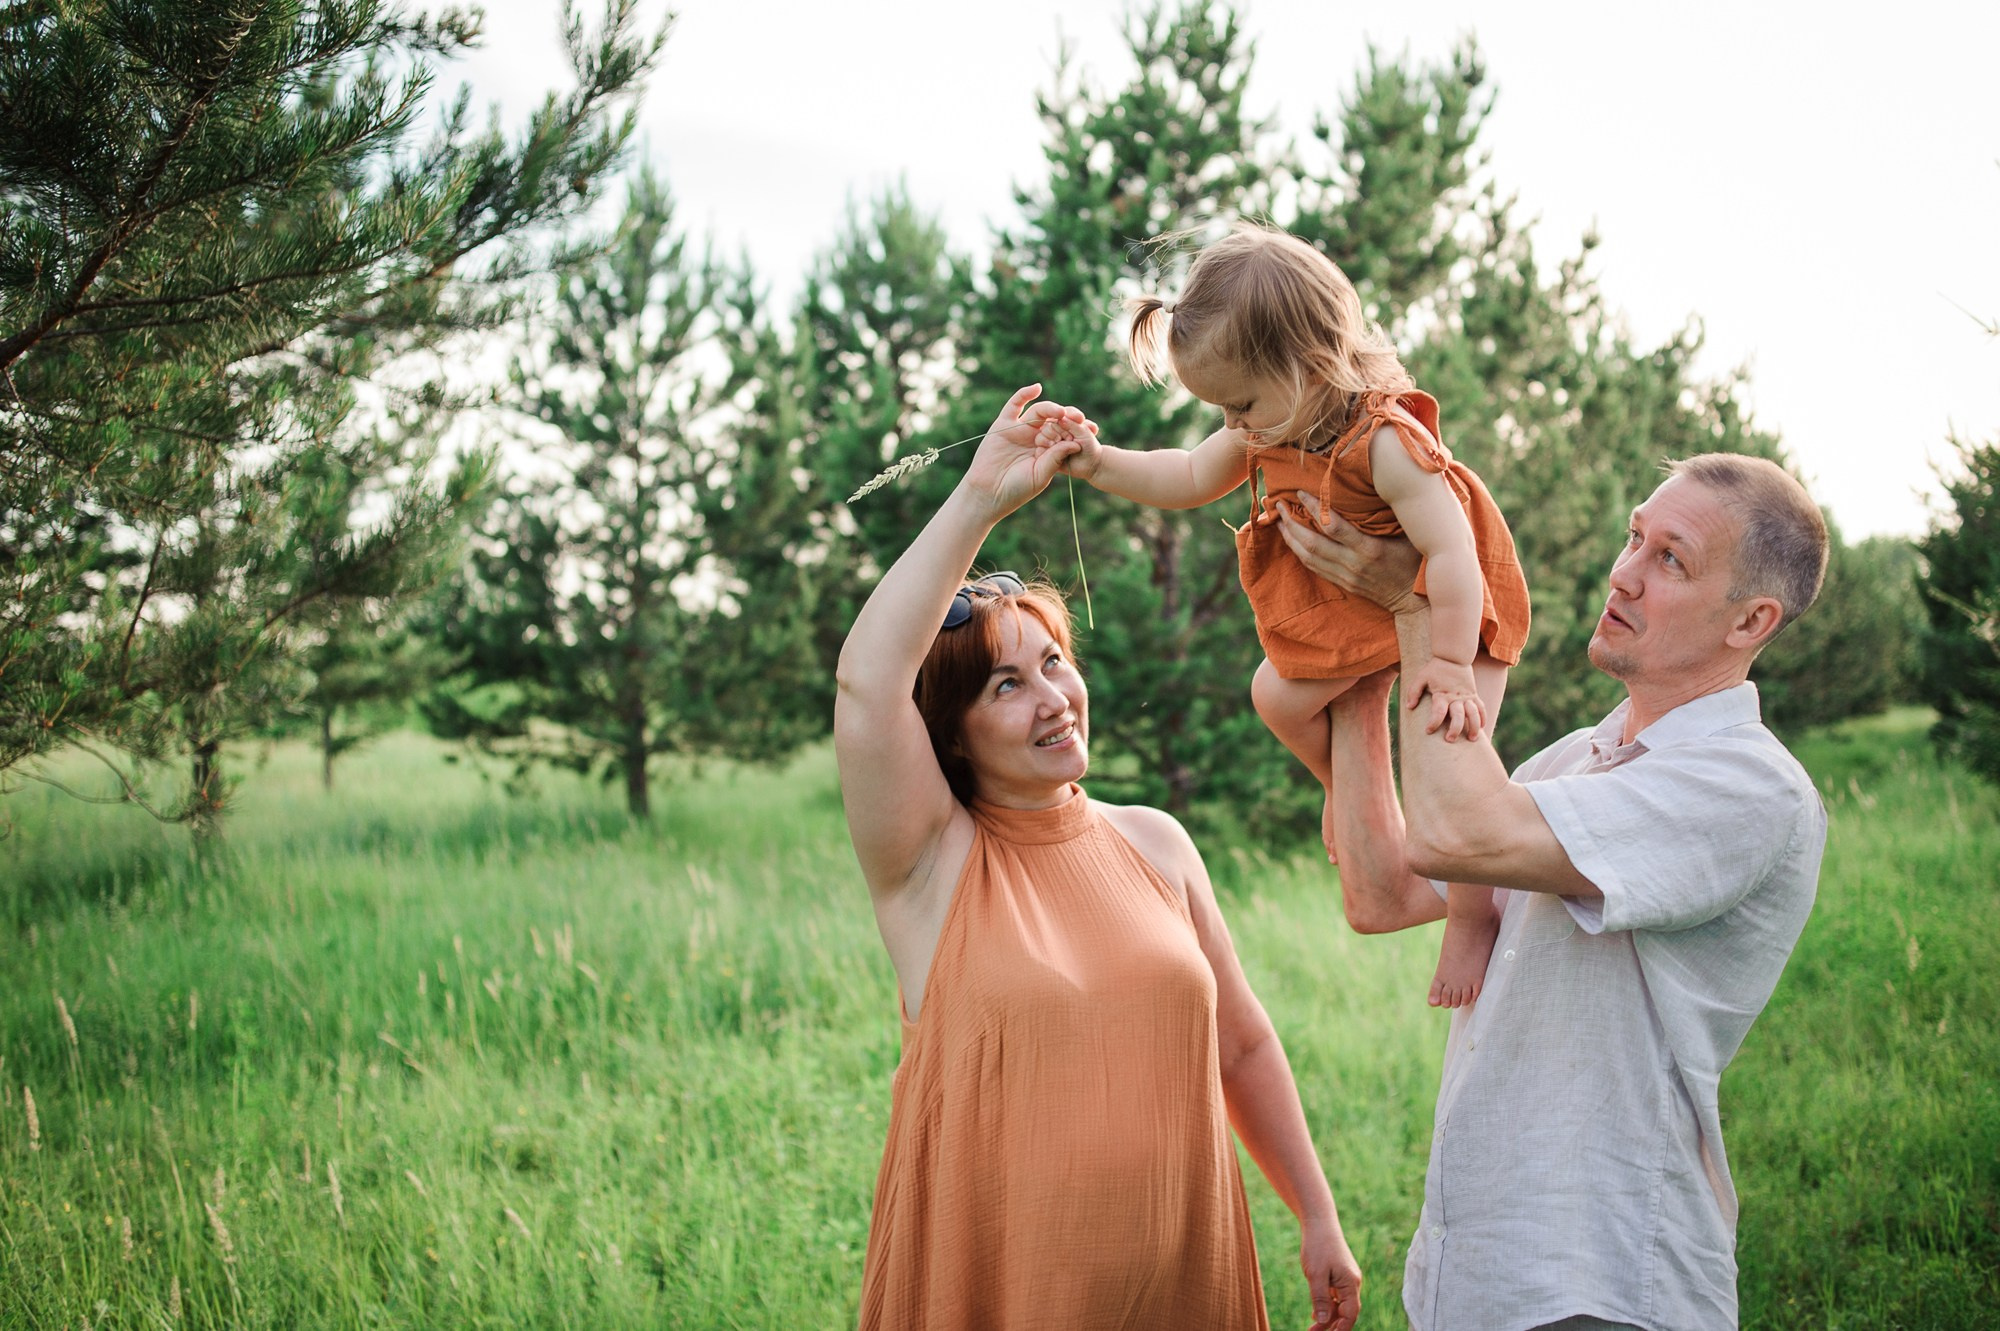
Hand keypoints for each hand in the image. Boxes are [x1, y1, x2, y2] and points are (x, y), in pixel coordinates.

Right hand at [961, 385, 1095, 518]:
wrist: (988, 494)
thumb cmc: (1016, 490)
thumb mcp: (1040, 476)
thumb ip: (1056, 459)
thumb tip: (1076, 443)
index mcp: (1047, 450)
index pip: (1066, 435)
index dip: (1078, 430)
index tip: (1092, 429)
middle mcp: (1035, 438)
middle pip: (1055, 421)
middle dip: (1068, 417)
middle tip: (1079, 418)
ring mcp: (1019, 430)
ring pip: (1039, 412)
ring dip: (1051, 409)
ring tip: (1061, 413)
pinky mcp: (1003, 425)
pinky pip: (1014, 405)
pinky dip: (1024, 394)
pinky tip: (1036, 388)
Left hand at [1273, 491, 1423, 614]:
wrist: (1415, 602)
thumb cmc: (1415, 561)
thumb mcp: (1409, 536)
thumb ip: (1389, 516)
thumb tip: (1378, 486)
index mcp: (1369, 549)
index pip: (1333, 526)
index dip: (1314, 508)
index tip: (1300, 492)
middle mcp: (1353, 564)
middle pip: (1312, 543)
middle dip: (1291, 523)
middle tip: (1278, 505)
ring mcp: (1346, 576)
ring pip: (1308, 557)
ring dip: (1290, 538)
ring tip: (1278, 520)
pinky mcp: (1343, 584)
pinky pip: (1314, 567)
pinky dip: (1300, 552)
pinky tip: (1292, 540)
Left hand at [1300, 1212, 1362, 1330]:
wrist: (1319, 1222)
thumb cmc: (1318, 1246)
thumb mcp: (1315, 1275)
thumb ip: (1320, 1299)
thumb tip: (1324, 1321)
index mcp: (1350, 1283)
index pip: (1350, 1314)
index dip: (1340, 1328)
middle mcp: (1352, 1283)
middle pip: (1345, 1311)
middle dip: (1332, 1324)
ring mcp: (1346, 1278)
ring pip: (1340, 1304)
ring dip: (1328, 1316)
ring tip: (1312, 1326)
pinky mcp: (1339, 1274)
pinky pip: (1336, 1295)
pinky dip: (1327, 1304)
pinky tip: (1316, 1312)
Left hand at [1404, 657, 1484, 741]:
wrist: (1453, 656)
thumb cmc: (1435, 668)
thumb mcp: (1421, 677)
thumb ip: (1414, 692)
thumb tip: (1409, 707)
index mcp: (1442, 694)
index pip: (1438, 712)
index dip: (1433, 723)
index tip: (1428, 731)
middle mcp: (1455, 697)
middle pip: (1458, 716)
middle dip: (1455, 729)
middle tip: (1449, 739)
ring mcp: (1466, 696)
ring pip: (1473, 713)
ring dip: (1474, 726)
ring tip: (1472, 739)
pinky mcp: (1473, 694)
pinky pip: (1481, 707)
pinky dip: (1483, 717)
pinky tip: (1482, 727)